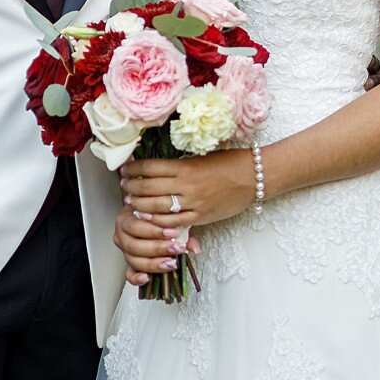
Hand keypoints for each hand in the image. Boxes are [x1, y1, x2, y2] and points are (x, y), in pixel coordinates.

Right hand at [113, 207, 196, 288]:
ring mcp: (125, 251)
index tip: (174, 233)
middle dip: (157, 248)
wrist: (148, 218)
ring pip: (133, 260)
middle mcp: (122, 235)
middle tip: (175, 248)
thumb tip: (194, 247)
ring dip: (153, 263)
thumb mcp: (168, 217)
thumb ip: (180, 228)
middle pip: (134, 245)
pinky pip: (129, 274)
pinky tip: (147, 278)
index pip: (136, 226)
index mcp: (127, 220)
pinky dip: (137, 278)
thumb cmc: (157, 216)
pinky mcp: (128, 265)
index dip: (154, 231)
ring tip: (171, 263)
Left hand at [121, 150, 256, 230]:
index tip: (126, 170)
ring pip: (158, 207)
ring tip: (132, 202)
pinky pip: (174, 223)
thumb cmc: (231, 163)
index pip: (151, 167)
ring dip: (141, 205)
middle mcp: (187, 185)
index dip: (134, 169)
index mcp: (186, 166)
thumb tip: (158, 167)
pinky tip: (150, 219)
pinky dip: (159, 222)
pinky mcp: (202, 216)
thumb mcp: (202, 157)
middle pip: (149, 188)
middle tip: (124, 187)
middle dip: (132, 188)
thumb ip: (181, 165)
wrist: (255, 176)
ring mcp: (194, 203)